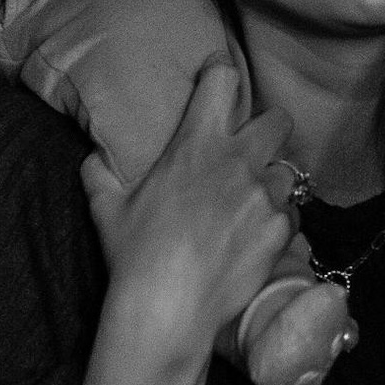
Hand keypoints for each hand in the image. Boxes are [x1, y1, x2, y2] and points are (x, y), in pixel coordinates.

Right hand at [80, 61, 297, 360]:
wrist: (167, 309)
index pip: (222, 79)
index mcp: (197, 143)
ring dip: (273, 183)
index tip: (216, 83)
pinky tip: (257, 238)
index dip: (220, 75)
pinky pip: (291, 216)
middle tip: (251, 150)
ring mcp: (264, 196)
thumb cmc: (135, 255)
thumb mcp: (107, 208)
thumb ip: (100, 173)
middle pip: (279, 120)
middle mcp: (238, 161)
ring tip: (254, 203)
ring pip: (288, 172)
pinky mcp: (280, 231)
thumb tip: (94, 157)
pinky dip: (278, 222)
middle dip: (269, 129)